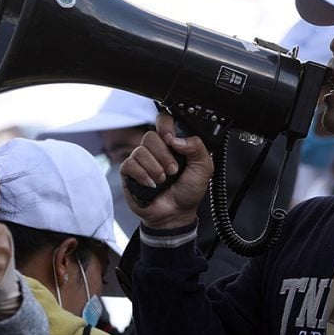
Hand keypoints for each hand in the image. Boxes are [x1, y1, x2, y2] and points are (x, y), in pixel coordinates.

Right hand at [120, 112, 213, 229]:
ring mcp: (141, 160)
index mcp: (172, 143)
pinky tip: (151, 184)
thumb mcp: (204, 168)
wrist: (176, 214)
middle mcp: (155, 149)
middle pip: (150, 136)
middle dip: (164, 156)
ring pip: (140, 151)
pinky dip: (143, 175)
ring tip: (163, 180)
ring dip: (155, 168)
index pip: (163, 121)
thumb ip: (197, 148)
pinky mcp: (129, 172)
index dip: (165, 126)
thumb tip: (177, 139)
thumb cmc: (188, 191)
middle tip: (173, 171)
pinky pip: (130, 164)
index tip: (171, 140)